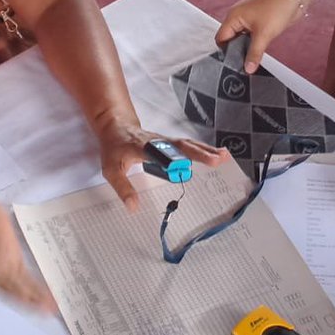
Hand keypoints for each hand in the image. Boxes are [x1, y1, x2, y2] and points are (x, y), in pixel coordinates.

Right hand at [0, 193, 56, 310]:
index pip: (4, 279)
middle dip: (30, 299)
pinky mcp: (0, 261)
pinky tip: (36, 295)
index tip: (37, 298)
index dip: (21, 290)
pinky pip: (12, 279)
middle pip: (9, 288)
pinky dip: (24, 288)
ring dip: (29, 298)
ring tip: (47, 306)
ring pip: (11, 287)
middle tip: (50, 308)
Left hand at [95, 117, 228, 210]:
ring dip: (206, 150)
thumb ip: (123, 187)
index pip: (160, 154)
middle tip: (217, 160)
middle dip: (200, 152)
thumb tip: (134, 208)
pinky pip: (187, 145)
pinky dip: (203, 149)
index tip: (184, 168)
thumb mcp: (111, 169)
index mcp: (143, 147)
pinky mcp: (169, 142)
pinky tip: (215, 153)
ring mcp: (165, 141)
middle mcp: (158, 142)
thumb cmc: (114, 148)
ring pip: (188, 144)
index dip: (172, 160)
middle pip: (181, 146)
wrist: (115, 126)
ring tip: (224, 156)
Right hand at [214, 0, 303, 73]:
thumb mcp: (264, 35)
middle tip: (244, 63)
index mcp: (233, 16)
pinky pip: (251, 34)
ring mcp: (248, 18)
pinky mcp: (258, 20)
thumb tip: (247, 68)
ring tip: (252, 58)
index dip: (225, 51)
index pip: (221, 38)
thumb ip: (254, 53)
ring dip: (246, 46)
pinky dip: (253, 42)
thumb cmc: (276, 8)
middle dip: (236, 50)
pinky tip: (259, 49)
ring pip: (242, 37)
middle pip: (231, 38)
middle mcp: (238, 16)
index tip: (234, 63)